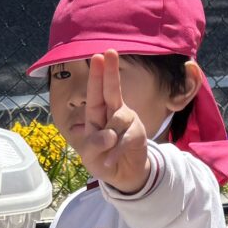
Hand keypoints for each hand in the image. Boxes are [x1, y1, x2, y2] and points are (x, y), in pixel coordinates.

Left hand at [69, 52, 150, 193]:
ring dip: (108, 140)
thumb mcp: (89, 155)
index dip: (97, 76)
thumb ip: (94, 144)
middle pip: (112, 91)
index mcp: (97, 114)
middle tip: (111, 51)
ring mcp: (128, 121)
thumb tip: (109, 135)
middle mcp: (114, 112)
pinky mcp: (138, 134)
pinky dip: (115, 152)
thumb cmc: (102, 160)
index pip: (96, 93)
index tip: (99, 56)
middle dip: (110, 72)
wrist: (123, 176)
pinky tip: (109, 161)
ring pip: (117, 121)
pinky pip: (125, 139)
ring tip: (105, 156)